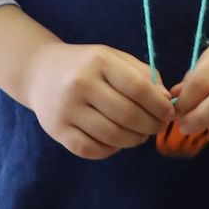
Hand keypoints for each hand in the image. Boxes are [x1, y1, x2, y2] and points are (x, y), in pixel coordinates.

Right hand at [23, 40, 174, 157]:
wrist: (39, 72)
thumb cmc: (86, 66)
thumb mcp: (114, 58)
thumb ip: (143, 75)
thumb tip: (166, 101)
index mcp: (98, 62)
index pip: (138, 88)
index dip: (159, 105)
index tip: (169, 113)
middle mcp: (79, 84)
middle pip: (128, 115)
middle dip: (151, 125)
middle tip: (157, 127)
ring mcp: (66, 109)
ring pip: (112, 136)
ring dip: (134, 140)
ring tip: (139, 135)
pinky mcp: (57, 130)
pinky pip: (92, 150)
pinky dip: (110, 150)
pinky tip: (115, 142)